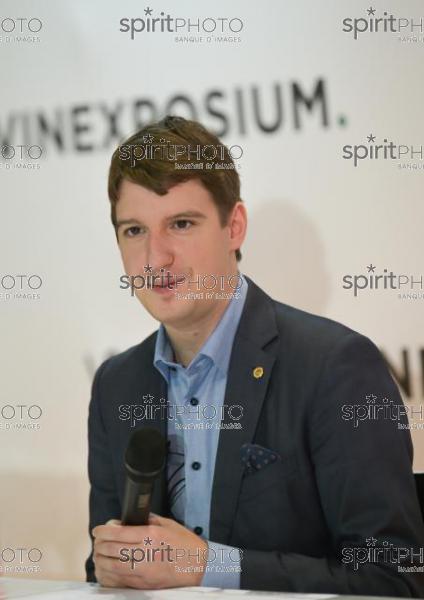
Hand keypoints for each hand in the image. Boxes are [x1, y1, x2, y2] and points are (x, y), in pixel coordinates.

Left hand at [92, 514, 207, 588]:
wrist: (199, 566)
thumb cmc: (185, 543)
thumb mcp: (167, 524)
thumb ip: (147, 520)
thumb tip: (127, 520)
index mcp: (151, 535)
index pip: (118, 533)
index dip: (103, 530)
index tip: (98, 529)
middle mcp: (145, 553)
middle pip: (111, 549)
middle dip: (99, 544)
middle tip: (97, 540)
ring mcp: (143, 572)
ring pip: (111, 567)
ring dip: (100, 560)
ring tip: (98, 554)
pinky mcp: (143, 585)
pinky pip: (118, 582)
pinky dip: (107, 576)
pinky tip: (105, 570)